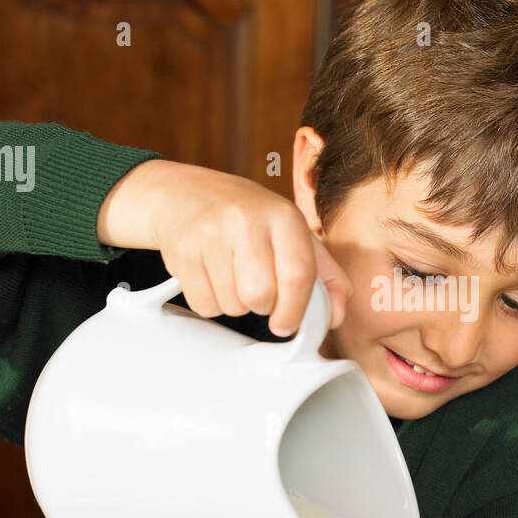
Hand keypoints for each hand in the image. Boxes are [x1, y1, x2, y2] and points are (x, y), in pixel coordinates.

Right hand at [96, 159, 351, 335]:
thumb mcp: (293, 234)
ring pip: (231, 305)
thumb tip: (335, 317)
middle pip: (260, 296)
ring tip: (233, 277)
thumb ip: (325, 275)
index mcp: (283, 216)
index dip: (295, 310)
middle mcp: (246, 219)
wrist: (187, 193)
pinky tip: (213, 277)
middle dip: (262, 306)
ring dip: (236, 304)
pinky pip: (204, 304)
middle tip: (258, 290)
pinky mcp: (182, 251)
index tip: (287, 324)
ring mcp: (210, 233)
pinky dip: (212, 302)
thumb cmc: (249, 219)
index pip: (298, 275)